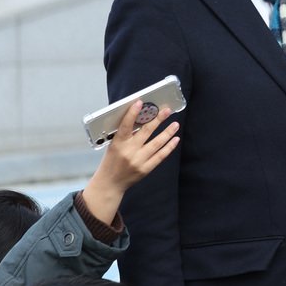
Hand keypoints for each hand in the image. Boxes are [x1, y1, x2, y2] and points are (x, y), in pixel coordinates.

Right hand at [80, 102, 179, 225]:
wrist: (109, 183)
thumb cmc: (111, 161)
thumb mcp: (113, 146)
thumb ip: (126, 136)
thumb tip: (141, 120)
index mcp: (118, 143)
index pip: (126, 126)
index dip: (132, 113)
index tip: (140, 102)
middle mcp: (129, 151)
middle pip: (146, 132)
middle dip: (157, 120)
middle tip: (167, 110)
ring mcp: (139, 160)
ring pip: (157, 143)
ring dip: (168, 132)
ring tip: (175, 124)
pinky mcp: (146, 168)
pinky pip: (160, 156)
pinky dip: (169, 147)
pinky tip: (175, 139)